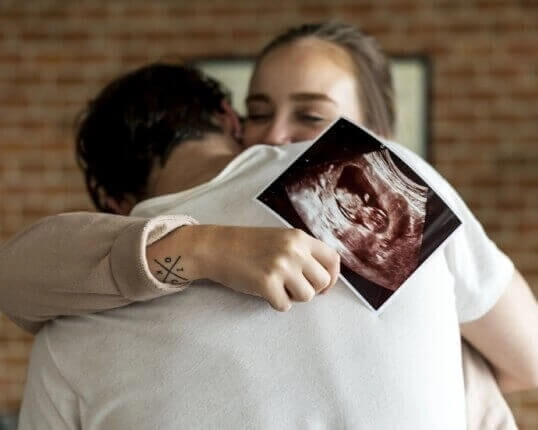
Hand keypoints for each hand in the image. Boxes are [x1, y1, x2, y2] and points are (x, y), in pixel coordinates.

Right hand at [147, 225, 340, 311]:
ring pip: (306, 296)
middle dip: (311, 289)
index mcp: (299, 238)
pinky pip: (284, 305)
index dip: (332, 276)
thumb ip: (302, 252)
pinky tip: (264, 291)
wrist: (216, 247)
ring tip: (277, 286)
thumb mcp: (280, 239)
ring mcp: (281, 267)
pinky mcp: (267, 284)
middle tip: (293, 287)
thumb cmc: (247, 245)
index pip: (333, 259)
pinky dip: (275, 303)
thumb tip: (324, 277)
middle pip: (322, 282)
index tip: (322, 285)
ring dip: (293, 297)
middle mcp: (294, 251)